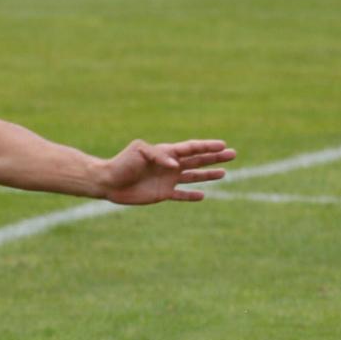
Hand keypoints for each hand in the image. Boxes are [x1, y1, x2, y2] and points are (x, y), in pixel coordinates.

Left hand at [96, 139, 236, 204]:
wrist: (107, 182)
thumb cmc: (121, 163)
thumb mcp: (139, 151)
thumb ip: (158, 155)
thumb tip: (175, 165)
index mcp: (166, 152)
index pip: (191, 148)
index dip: (207, 146)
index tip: (223, 144)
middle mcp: (169, 165)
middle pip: (197, 160)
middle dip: (215, 157)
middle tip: (233, 154)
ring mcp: (167, 179)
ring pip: (193, 176)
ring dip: (208, 174)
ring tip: (225, 173)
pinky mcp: (162, 193)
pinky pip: (181, 195)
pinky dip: (191, 195)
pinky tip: (203, 194)